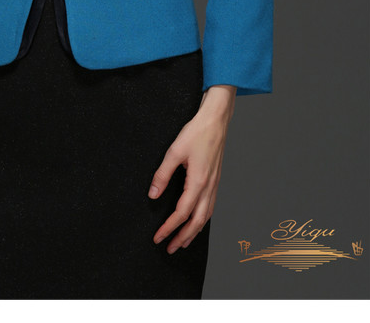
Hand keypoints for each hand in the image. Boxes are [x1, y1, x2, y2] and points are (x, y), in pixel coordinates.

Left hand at [147, 84, 235, 251]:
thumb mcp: (174, 151)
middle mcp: (209, 187)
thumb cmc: (197, 133)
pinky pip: (210, 207)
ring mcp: (215, 185)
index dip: (169, 228)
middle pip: (196, 221)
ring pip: (206, 216)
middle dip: (182, 237)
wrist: (216, 120)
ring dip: (194, 231)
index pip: (182, 213)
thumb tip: (153, 194)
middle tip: (169, 248)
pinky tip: (197, 220)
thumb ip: (162, 174)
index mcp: (198, 182)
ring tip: (183, 242)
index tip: (158, 237)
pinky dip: (202, 219)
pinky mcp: (216, 180)